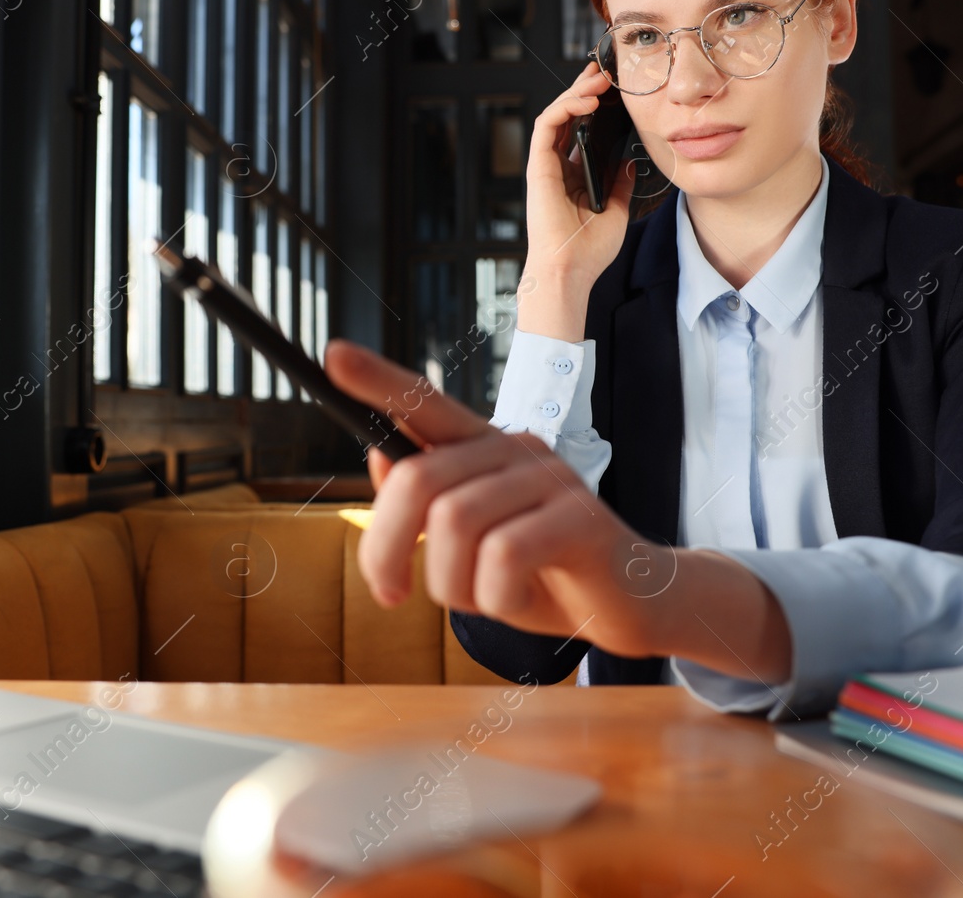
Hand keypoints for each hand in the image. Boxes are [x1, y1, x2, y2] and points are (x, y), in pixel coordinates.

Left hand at [323, 338, 670, 658]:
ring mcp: (551, 478)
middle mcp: (516, 449)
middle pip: (418, 481)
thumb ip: (428, 505)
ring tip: (478, 598)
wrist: (631, 606)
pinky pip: (503, 555)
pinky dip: (494, 596)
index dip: (378, 381)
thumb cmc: (543, 574)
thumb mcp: (471, 548)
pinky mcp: (580, 518)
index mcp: (484, 449)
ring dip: (450, 582)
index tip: (331, 356)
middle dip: (385, 546)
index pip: (427, 404)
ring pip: (454, 523)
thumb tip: (380, 454)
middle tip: (388, 594)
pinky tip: (517, 599)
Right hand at [524, 62, 636, 289]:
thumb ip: (620, 183)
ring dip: (577, 92)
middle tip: (606, 72)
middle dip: (585, 90)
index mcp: (573, 176)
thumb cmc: (589, 250)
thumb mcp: (617, 209)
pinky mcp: (538, 166)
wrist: (570, 270)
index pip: (581, 131)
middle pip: (568, 117)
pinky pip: (547, 125)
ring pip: (556, 114)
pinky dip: (565, 107)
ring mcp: (545, 165)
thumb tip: (630, 160)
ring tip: (599, 78)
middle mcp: (557, 167)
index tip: (614, 90)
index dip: (594, 107)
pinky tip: (588, 100)